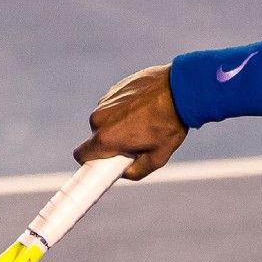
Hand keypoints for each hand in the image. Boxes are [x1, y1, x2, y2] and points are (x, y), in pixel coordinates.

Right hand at [72, 64, 188, 180]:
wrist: (180, 89)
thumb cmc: (170, 124)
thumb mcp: (158, 157)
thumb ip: (136, 171)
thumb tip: (123, 172)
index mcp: (106, 138)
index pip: (81, 156)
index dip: (92, 163)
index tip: (105, 164)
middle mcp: (99, 118)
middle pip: (97, 139)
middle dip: (112, 144)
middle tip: (137, 143)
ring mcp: (105, 101)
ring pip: (105, 122)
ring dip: (119, 126)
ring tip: (145, 123)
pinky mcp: (113, 89)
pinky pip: (113, 107)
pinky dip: (124, 111)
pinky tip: (145, 109)